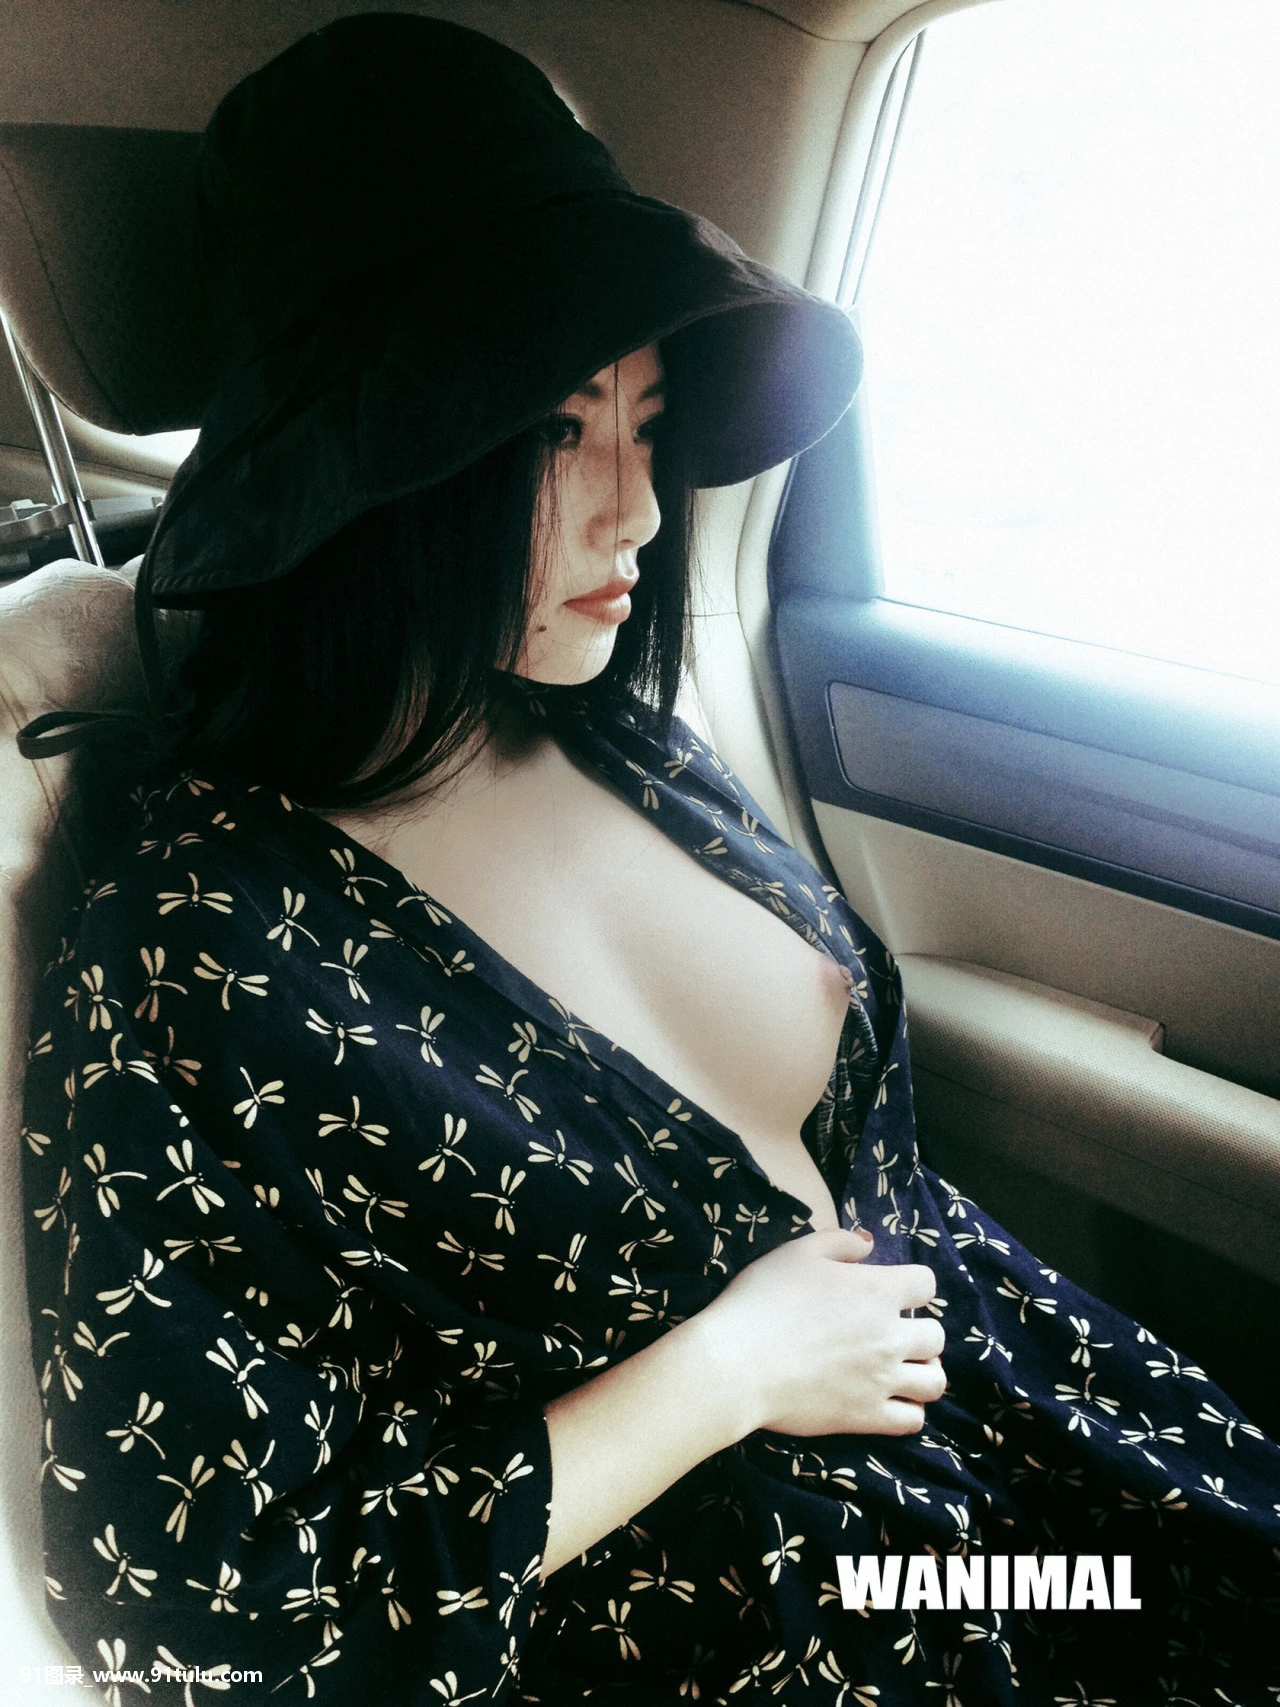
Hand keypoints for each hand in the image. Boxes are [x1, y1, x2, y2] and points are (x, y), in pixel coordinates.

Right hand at [693, 1227, 945, 1437]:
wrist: (735, 1364)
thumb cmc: (762, 1301)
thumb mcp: (797, 1253)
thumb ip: (840, 1242)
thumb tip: (870, 1244)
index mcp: (877, 1291)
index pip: (926, 1284)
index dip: (913, 1286)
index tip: (892, 1293)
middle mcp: (889, 1336)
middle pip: (937, 1336)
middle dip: (920, 1331)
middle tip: (894, 1334)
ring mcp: (882, 1380)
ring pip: (935, 1381)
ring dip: (925, 1372)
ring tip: (904, 1369)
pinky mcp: (867, 1417)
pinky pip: (913, 1421)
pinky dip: (909, 1410)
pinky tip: (890, 1400)